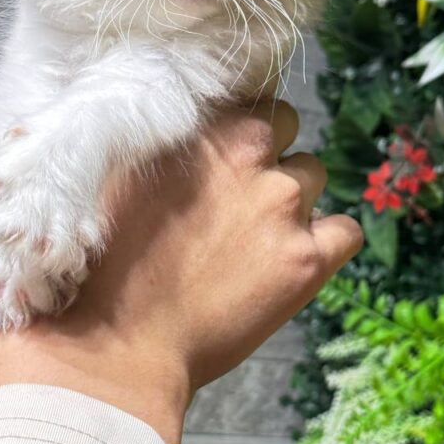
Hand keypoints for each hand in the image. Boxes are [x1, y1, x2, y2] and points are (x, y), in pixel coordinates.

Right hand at [0, 102, 361, 443]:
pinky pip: (346, 231)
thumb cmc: (97, 266)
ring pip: (314, 175)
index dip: (238, 128)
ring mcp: (283, 205)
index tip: (224, 156)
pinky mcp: (308, 259)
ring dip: (293, 197)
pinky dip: (328, 241)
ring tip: (258, 238)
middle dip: (267, 154)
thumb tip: (153, 121)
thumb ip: (142, 138)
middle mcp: (249, 155)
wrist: (115, 345)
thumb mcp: (107, 177)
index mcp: (201, 129)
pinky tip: (297, 260)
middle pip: (286, 127)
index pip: (248, 98)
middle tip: (238, 198)